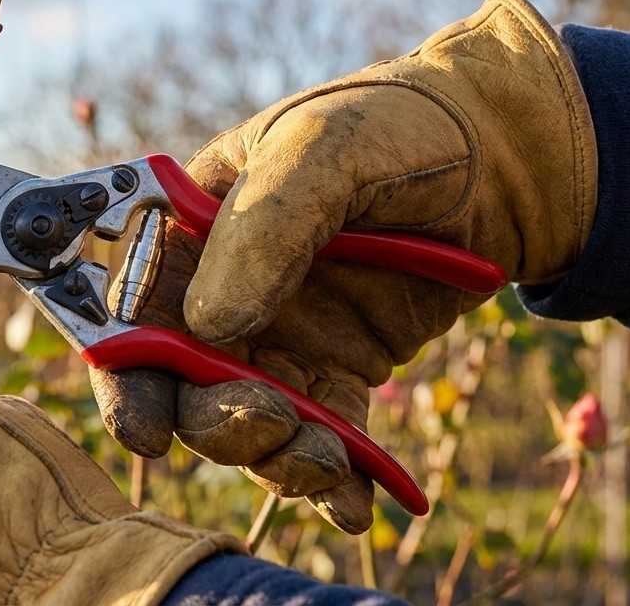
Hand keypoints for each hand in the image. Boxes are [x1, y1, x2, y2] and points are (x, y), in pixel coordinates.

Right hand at [91, 0, 597, 532]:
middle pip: (183, 380)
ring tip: (328, 464)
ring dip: (276, 457)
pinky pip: (323, 434)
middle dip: (214, 421)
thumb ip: (264, 228)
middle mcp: (221, 289)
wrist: (505, 155)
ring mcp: (280, 333)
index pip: (130, 306)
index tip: (144, 428)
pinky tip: (356, 503)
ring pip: (249, 420)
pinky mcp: (340, 368)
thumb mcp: (324, 151)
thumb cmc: (396, 125)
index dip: (124, 371)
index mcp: (191, 228)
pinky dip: (334, 476)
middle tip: (270, 424)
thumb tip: (210, 325)